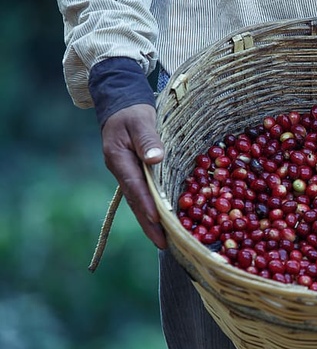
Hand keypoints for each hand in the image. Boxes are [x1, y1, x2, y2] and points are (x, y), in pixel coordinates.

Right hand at [101, 104, 167, 248]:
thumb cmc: (132, 111)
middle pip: (136, 202)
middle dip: (149, 224)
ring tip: (165, 240)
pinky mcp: (134, 173)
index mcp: (119, 160)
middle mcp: (121, 170)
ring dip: (150, 221)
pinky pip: (143, 195)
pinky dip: (152, 208)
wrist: (121, 104)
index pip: (135, 188)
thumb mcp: (140, 121)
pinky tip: (163, 220)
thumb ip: (148, 140)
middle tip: (164, 244)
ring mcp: (126, 173)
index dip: (147, 206)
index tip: (158, 222)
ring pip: (139, 201)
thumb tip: (155, 159)